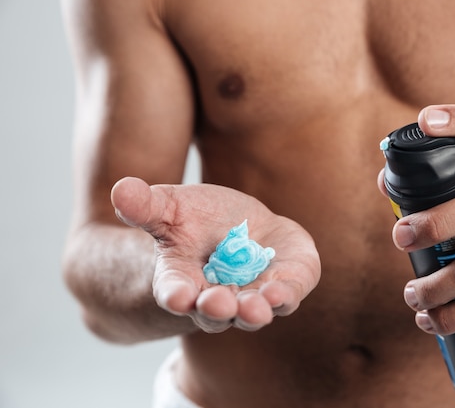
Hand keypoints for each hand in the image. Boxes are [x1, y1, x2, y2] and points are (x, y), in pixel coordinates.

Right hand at [111, 177, 320, 332]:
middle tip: (218, 304)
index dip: (175, 295)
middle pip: (214, 312)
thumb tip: (120, 190)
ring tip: (256, 308)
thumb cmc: (195, 220)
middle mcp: (215, 297)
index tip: (177, 298)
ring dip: (253, 312)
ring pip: (251, 312)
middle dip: (216, 309)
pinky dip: (283, 296)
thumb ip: (146, 206)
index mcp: (182, 281)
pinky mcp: (283, 286)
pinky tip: (280, 292)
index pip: (174, 292)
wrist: (236, 227)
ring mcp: (250, 295)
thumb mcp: (169, 208)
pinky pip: (285, 297)